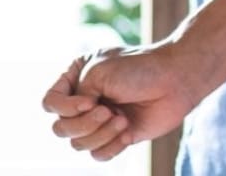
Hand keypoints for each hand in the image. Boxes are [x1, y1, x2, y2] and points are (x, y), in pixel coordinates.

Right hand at [39, 43, 210, 161]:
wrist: (175, 80)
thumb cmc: (139, 69)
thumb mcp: (97, 73)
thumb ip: (76, 98)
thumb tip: (75, 123)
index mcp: (77, 78)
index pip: (50, 103)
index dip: (65, 108)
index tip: (90, 101)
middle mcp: (85, 101)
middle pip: (61, 129)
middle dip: (83, 124)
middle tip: (108, 111)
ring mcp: (100, 120)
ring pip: (78, 145)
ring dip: (100, 134)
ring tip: (122, 119)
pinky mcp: (116, 137)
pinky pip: (98, 155)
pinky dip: (111, 146)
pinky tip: (128, 130)